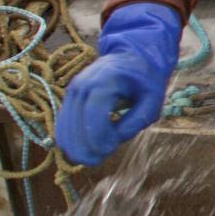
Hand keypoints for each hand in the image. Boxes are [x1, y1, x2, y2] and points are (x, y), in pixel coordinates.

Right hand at [56, 1, 183, 166]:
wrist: (131, 55)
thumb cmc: (145, 78)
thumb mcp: (152, 100)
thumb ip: (135, 122)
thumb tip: (113, 141)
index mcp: (105, 81)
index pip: (94, 116)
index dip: (100, 139)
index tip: (111, 149)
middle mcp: (83, 84)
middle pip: (76, 124)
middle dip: (86, 148)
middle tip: (100, 159)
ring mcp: (73, 90)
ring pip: (64, 127)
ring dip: (76, 147)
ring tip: (93, 157)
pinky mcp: (69, 97)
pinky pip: (62, 124)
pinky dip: (69, 140)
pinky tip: (82, 149)